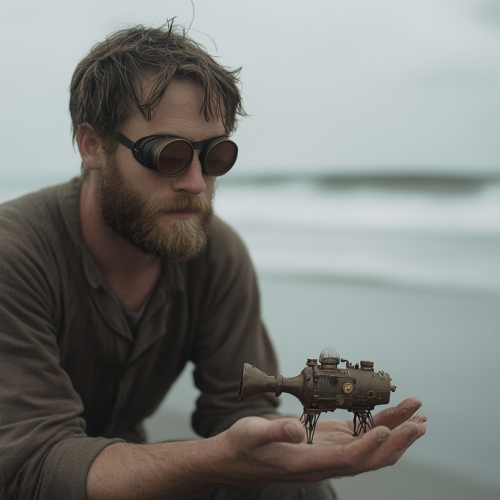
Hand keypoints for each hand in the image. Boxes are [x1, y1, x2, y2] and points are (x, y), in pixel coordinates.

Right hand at [217, 398, 425, 483]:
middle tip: (419, 421)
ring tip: (416, 419)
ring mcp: (325, 453)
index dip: (369, 446)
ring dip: (392, 434)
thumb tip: (297, 427)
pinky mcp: (324, 442)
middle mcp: (322, 462)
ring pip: (367, 448)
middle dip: (396, 440)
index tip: (389, 429)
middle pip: (368, 457)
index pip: (347, 458)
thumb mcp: (253, 434)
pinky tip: (388, 419)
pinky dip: (375, 428)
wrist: (233, 459)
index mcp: (307, 463)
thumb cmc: (242, 448)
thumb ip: (276, 431)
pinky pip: (355, 438)